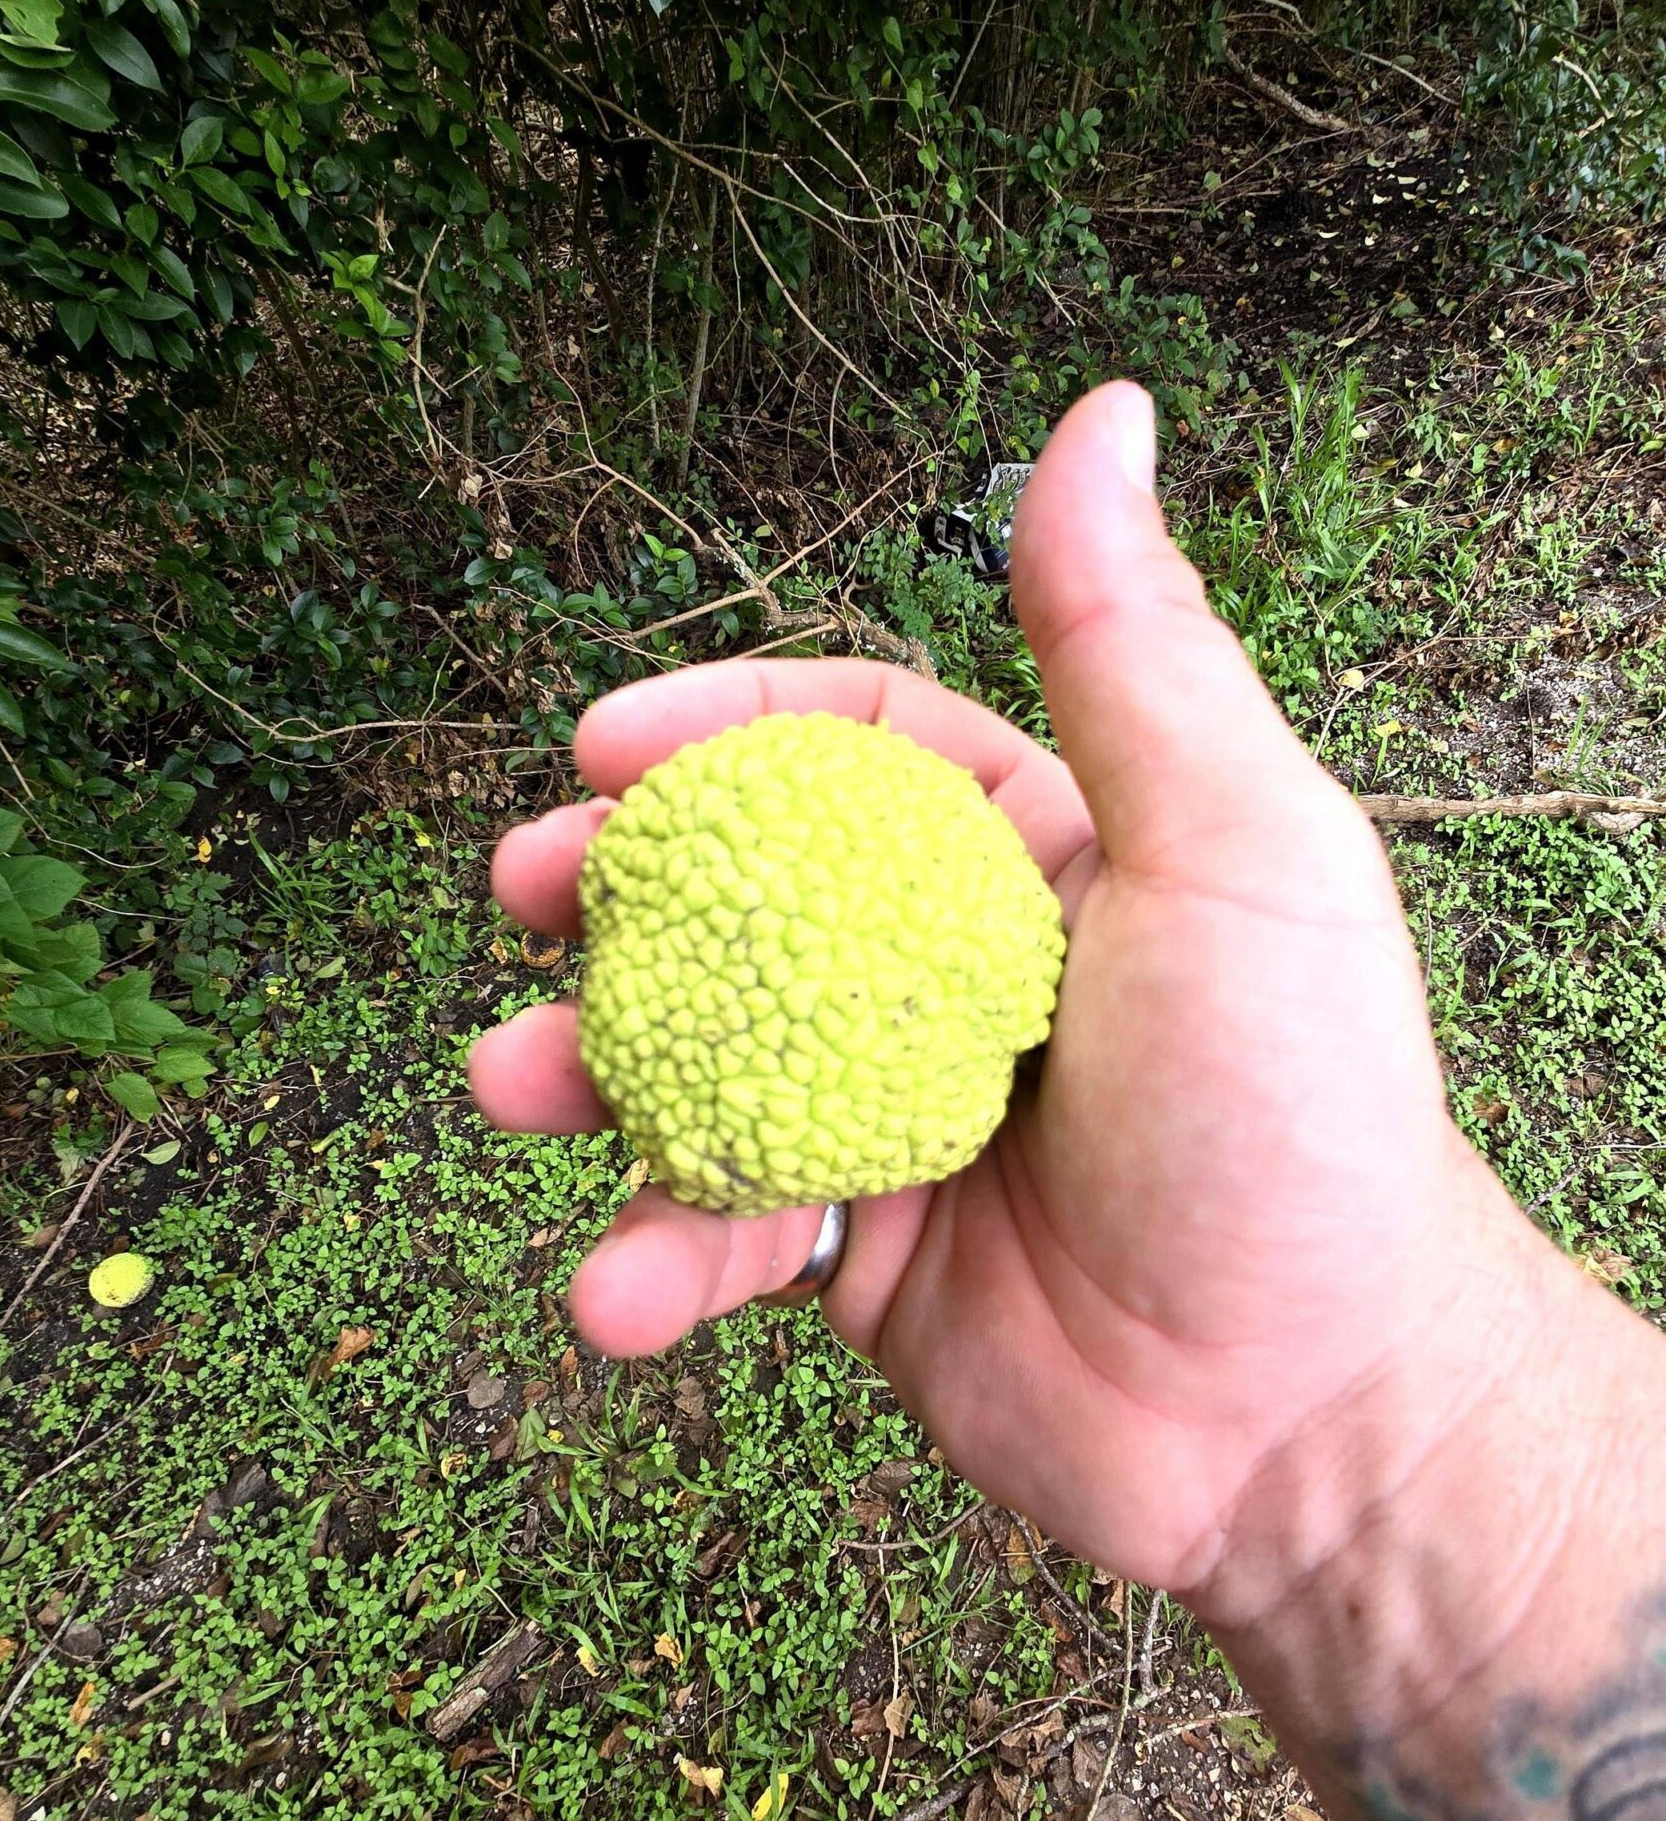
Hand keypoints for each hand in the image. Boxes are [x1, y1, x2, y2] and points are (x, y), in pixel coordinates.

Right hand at [469, 382, 1482, 1611]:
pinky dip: (655, 1255)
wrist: (1313, 1409)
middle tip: (516, 894)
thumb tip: (1106, 411)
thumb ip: (1135, 649)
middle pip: (735, 890)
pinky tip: (614, 1289)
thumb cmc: (1298, 1110)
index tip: (603, 745)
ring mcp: (892, 1115)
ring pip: (697, 1059)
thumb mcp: (1237, 851)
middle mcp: (947, 972)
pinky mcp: (859, 1257)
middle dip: (610, 884)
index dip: (721, 724)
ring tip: (507, 1080)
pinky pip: (722, 1228)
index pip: (848, 742)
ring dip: (585, 1068)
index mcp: (1031, 853)